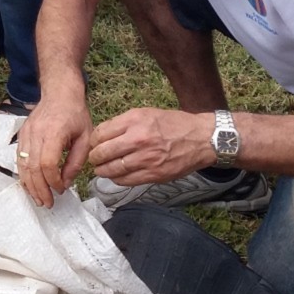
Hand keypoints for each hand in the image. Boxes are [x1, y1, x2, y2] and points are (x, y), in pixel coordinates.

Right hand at [18, 87, 95, 206]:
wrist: (59, 93)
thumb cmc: (75, 115)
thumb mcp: (85, 138)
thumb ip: (75, 162)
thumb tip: (65, 183)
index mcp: (54, 132)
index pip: (47, 163)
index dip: (53, 181)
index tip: (61, 190)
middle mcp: (36, 133)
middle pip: (33, 167)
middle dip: (40, 189)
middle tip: (48, 204)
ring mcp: (26, 134)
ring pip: (23, 165)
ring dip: (29, 185)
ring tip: (38, 199)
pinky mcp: (22, 135)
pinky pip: (19, 159)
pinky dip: (24, 175)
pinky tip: (30, 186)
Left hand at [88, 107, 213, 187]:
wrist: (200, 139)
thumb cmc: (174, 124)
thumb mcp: (146, 113)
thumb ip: (124, 124)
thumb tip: (103, 136)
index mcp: (134, 121)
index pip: (101, 133)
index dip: (93, 141)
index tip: (93, 144)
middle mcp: (138, 139)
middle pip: (102, 152)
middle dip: (94, 157)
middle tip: (94, 159)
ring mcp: (145, 159)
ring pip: (112, 169)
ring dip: (102, 171)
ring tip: (100, 169)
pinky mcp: (153, 174)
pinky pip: (126, 180)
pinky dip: (116, 179)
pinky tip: (116, 176)